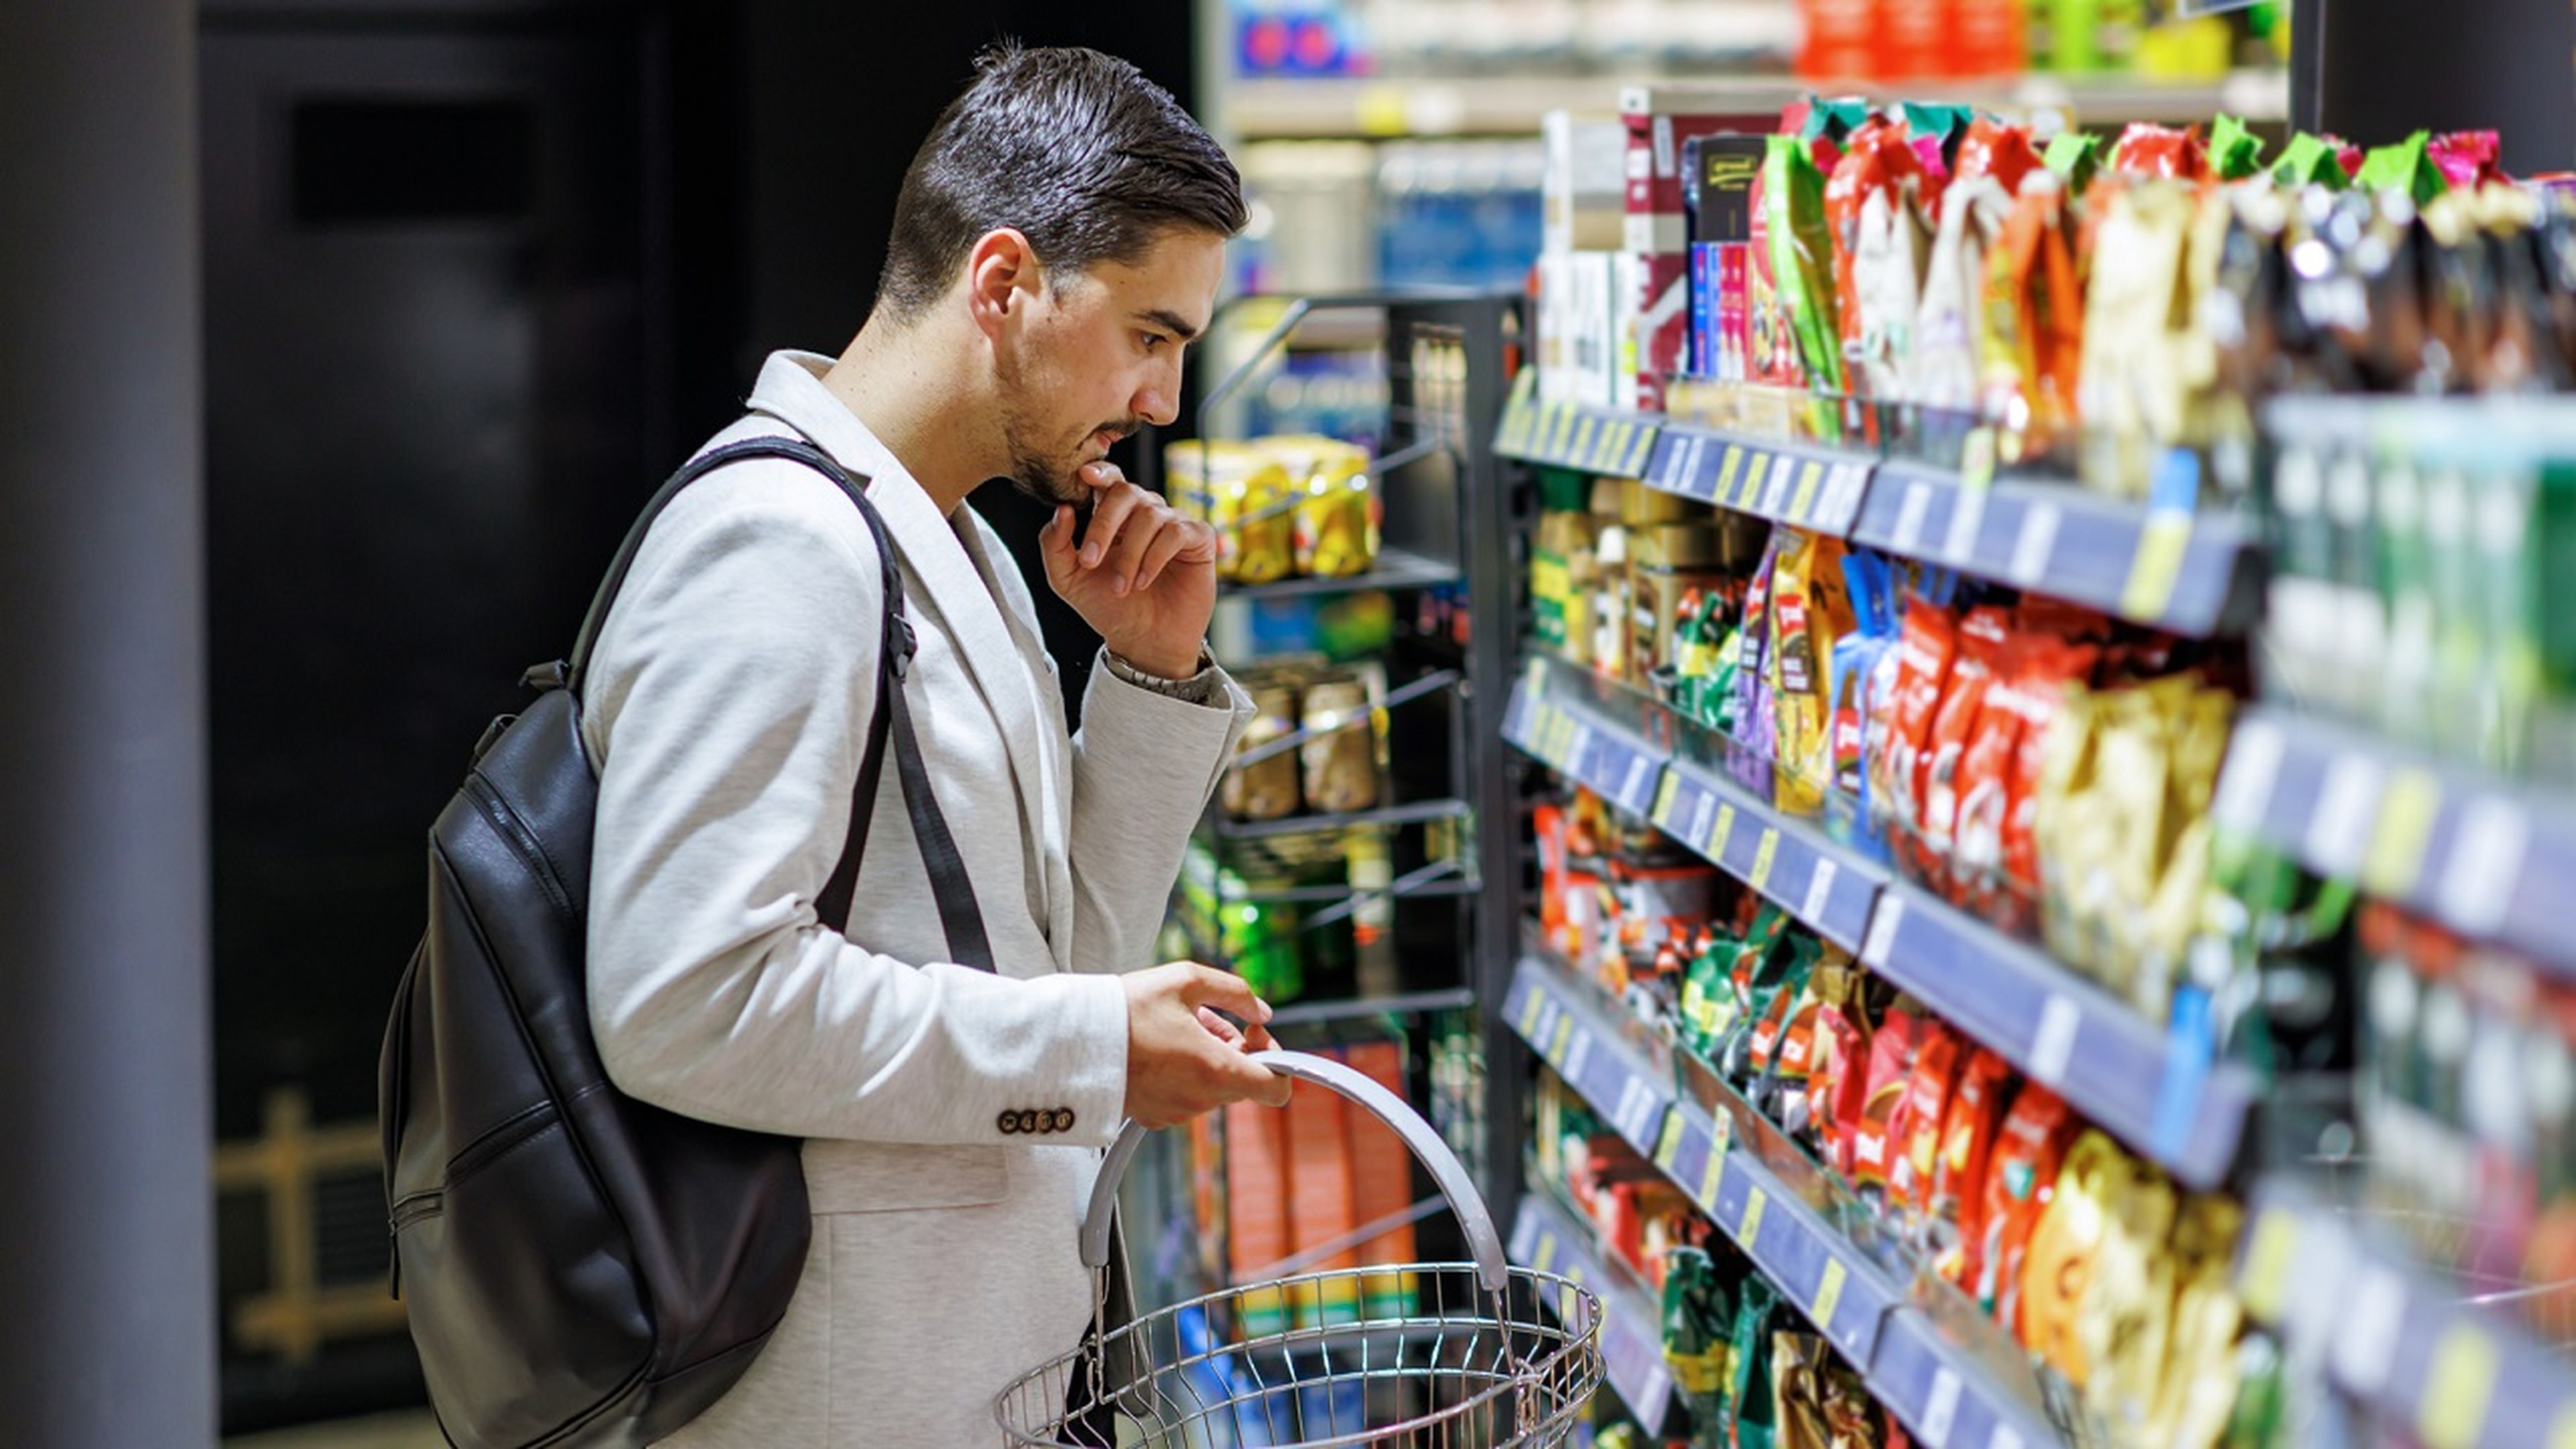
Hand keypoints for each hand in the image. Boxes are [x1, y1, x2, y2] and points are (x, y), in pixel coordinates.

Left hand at [1041, 463, 1215, 680]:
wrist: (1144, 641)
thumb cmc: (1109, 607)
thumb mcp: (1068, 580)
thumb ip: (1055, 544)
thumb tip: (1062, 509)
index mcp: (1114, 515)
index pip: (1109, 479)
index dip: (1099, 471)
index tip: (1084, 476)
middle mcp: (1145, 512)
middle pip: (1126, 491)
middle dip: (1103, 525)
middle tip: (1090, 561)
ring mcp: (1173, 522)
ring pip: (1150, 515)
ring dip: (1130, 554)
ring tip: (1123, 587)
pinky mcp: (1198, 538)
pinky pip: (1176, 532)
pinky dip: (1155, 557)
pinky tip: (1144, 581)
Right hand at [1121, 963, 1292, 1129]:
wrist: (1073, 1040)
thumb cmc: (1128, 1008)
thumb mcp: (1187, 979)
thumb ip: (1236, 993)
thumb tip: (1262, 1012)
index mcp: (1217, 1070)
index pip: (1276, 1088)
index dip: (1278, 1060)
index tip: (1255, 1036)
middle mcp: (1201, 1099)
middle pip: (1242, 1079)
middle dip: (1233, 1047)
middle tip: (1206, 1017)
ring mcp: (1177, 1112)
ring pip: (1213, 1085)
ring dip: (1207, 1056)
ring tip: (1175, 1026)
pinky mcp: (1156, 1116)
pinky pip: (1186, 1094)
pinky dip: (1184, 1072)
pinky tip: (1161, 1047)